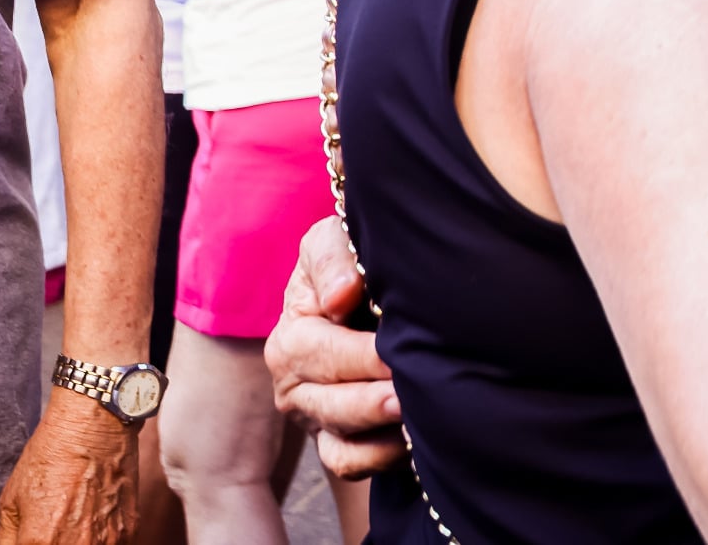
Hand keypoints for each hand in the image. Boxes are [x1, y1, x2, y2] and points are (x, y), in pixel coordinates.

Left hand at [0, 391, 136, 543]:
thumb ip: (8, 542)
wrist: (95, 428)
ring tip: (72, 529)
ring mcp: (106, 544)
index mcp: (38, 544)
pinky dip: (99, 543)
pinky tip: (90, 526)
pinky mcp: (129, 533)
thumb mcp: (11, 503)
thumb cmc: (50, 458)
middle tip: (49, 533)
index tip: (29, 541)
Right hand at [267, 217, 405, 477]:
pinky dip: (380, 458)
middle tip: (412, 393)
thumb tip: (342, 296)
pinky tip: (415, 439)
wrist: (368, 296)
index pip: (318, 354)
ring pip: (339, 444)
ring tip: (417, 419)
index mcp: (290, 337)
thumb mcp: (332, 242)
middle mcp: (293, 385)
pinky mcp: (336, 442)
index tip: (396, 351)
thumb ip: (331, 258)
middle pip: (331, 405)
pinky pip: (349, 465)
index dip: (361, 355)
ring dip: (380, 435)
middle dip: (375, 399)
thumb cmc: (348, 264)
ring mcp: (315, 419)